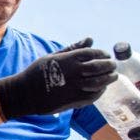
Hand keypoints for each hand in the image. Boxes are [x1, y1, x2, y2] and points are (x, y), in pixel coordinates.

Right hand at [0, 37, 117, 119]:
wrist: (26, 93)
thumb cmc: (38, 72)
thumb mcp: (53, 56)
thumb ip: (73, 48)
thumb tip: (90, 39)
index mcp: (69, 59)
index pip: (93, 53)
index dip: (102, 53)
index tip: (106, 55)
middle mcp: (75, 72)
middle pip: (100, 66)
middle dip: (110, 65)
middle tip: (113, 65)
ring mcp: (76, 87)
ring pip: (100, 82)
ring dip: (109, 78)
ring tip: (113, 76)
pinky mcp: (75, 100)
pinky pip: (93, 95)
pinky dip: (100, 91)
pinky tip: (102, 88)